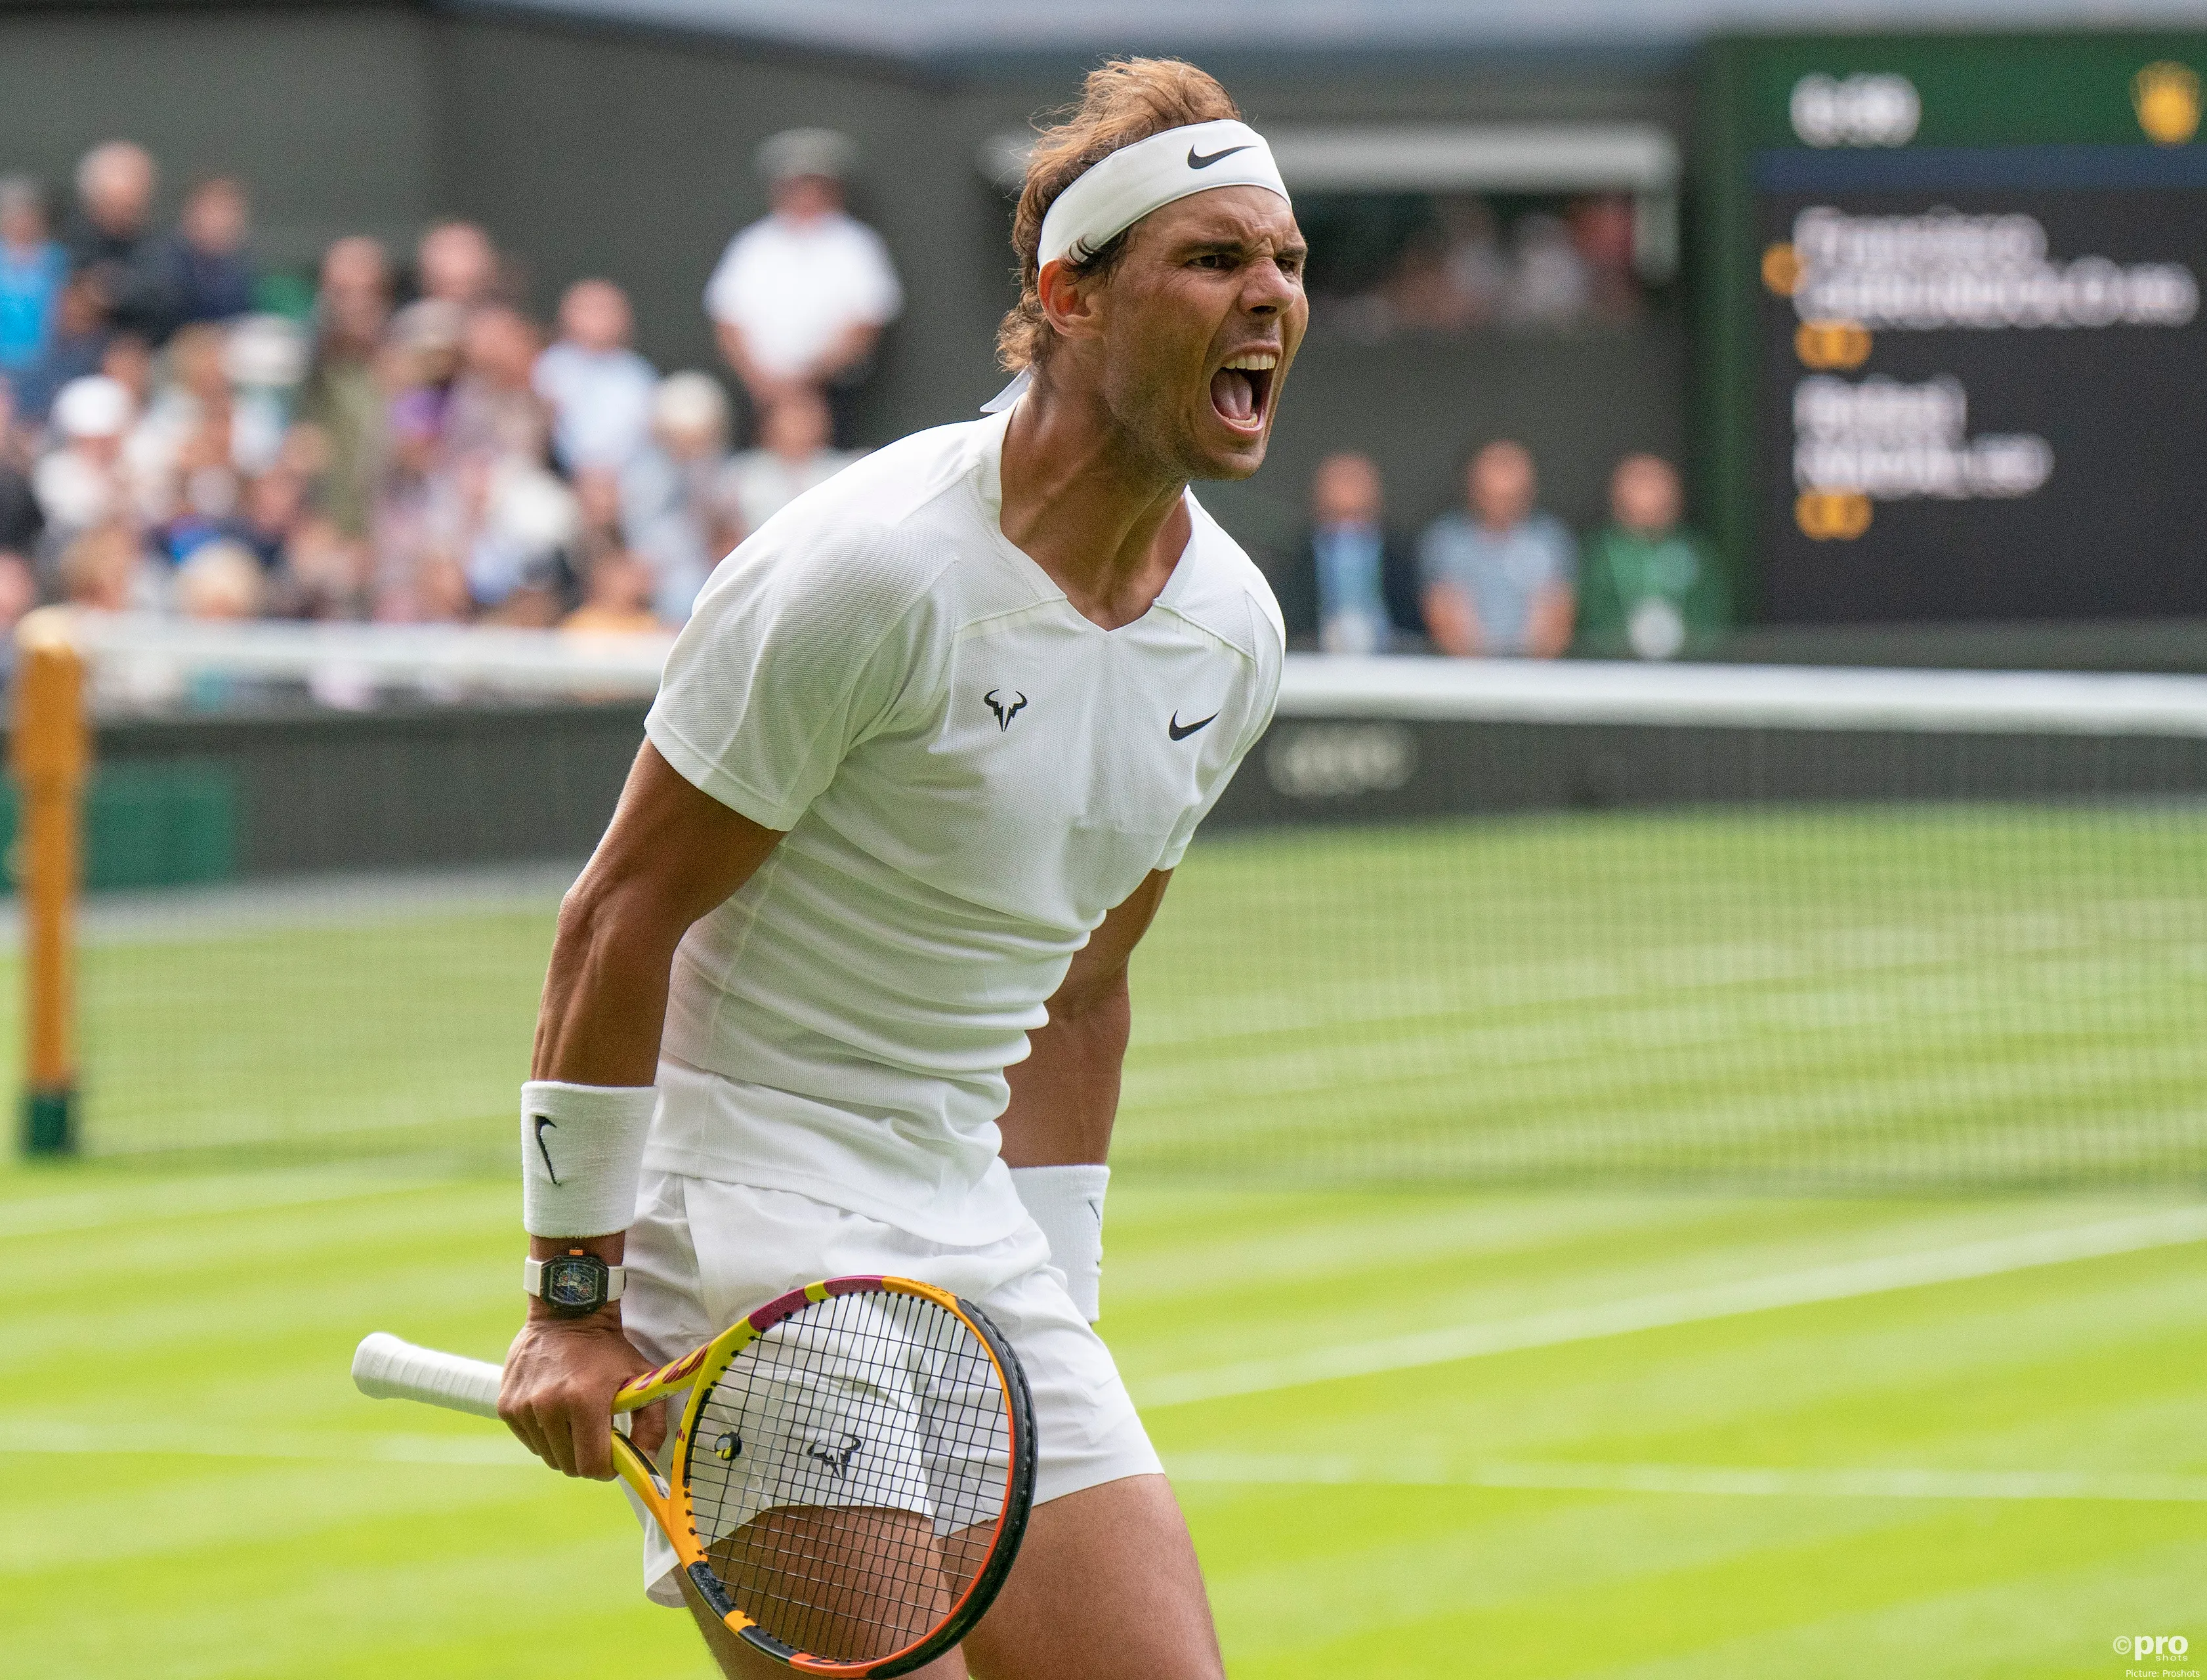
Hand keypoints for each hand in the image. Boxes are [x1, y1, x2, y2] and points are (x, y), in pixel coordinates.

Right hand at [498, 1311, 665, 1479]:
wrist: (566, 1313)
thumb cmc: (608, 1348)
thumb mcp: (640, 1377)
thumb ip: (652, 1422)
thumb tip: (645, 1461)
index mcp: (584, 1401)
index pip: (592, 1465)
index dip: (607, 1467)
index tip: (613, 1454)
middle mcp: (549, 1406)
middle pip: (569, 1465)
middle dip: (587, 1457)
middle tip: (597, 1434)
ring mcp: (523, 1407)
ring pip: (548, 1455)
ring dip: (565, 1446)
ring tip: (576, 1417)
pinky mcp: (506, 1406)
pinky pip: (530, 1441)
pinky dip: (545, 1435)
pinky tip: (556, 1409)